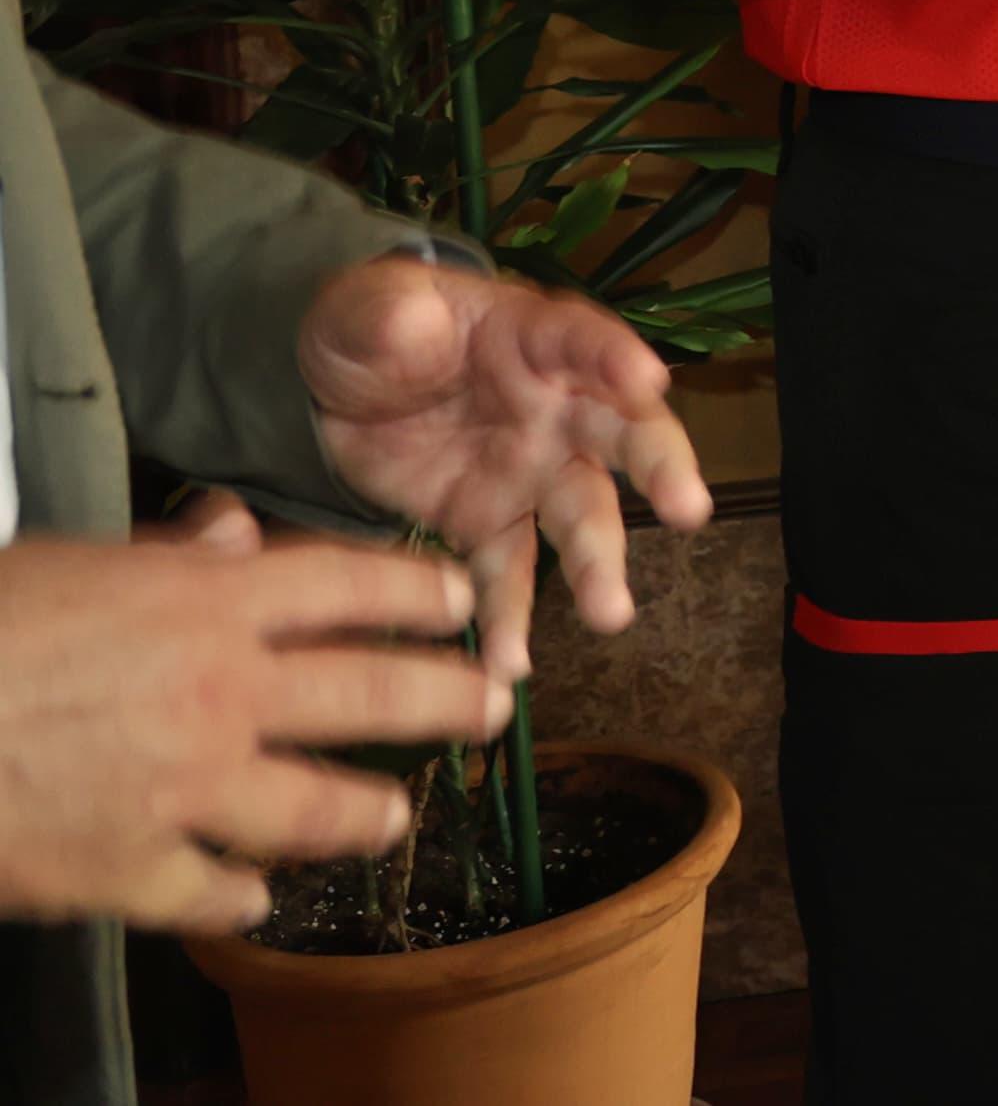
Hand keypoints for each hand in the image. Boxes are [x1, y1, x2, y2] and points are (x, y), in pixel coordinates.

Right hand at [0, 502, 512, 928]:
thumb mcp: (68, 563)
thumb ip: (166, 555)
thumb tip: (231, 531)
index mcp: (206, 604)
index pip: (347, 584)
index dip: (415, 593)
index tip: (462, 603)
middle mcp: (220, 693)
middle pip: (370, 691)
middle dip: (446, 698)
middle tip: (493, 706)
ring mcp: (186, 789)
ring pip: (314, 807)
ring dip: (361, 813)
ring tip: (393, 816)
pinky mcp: (133, 870)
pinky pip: (209, 893)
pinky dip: (235, 900)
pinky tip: (252, 902)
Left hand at [299, 259, 711, 687]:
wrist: (331, 394)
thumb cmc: (370, 331)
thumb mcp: (364, 309)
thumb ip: (387, 317)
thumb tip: (409, 322)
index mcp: (531, 336)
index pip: (584, 340)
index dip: (617, 359)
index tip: (649, 383)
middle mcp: (556, 405)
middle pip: (623, 434)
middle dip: (661, 469)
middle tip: (690, 509)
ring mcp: (530, 470)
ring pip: (582, 516)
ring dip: (599, 563)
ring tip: (611, 614)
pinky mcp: (489, 523)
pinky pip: (507, 572)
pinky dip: (510, 616)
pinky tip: (509, 660)